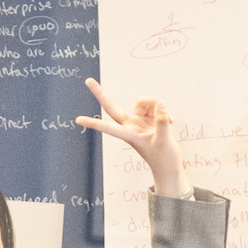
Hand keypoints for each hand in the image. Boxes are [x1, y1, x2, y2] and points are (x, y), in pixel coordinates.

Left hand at [78, 79, 186, 196]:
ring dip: (156, 106)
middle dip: (100, 94)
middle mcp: (131, 126)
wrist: (170, 167)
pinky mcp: (149, 119)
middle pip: (112, 107)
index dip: (93, 123)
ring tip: (167, 121)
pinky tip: (171, 122)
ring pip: (143, 102)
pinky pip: (155, 105)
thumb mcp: (164, 141)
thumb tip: (160, 102)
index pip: (108, 127)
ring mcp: (139, 121)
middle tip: (88, 80)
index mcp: (129, 135)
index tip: (77, 119)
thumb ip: (161, 122)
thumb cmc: (164, 159)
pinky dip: (164, 111)